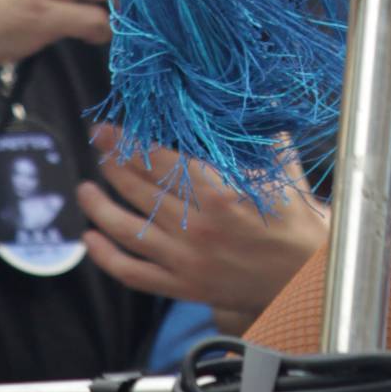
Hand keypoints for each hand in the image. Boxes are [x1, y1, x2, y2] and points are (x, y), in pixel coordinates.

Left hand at [76, 129, 326, 326]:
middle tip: (98, 146)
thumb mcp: (282, 171)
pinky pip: (134, 274)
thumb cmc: (296, 222)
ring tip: (85, 189)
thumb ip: (262, 138)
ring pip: (129, 232)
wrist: (305, 276)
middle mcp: (196, 229)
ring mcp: (185, 261)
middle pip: (140, 191)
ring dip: (101, 208)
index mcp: (219, 195)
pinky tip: (91, 240)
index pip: (161, 163)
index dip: (131, 144)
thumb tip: (252, 104)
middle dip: (114, 164)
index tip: (110, 130)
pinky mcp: (183, 287)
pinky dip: (108, 258)